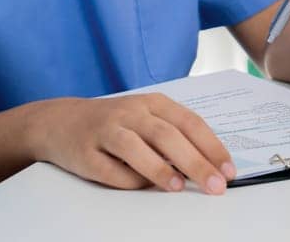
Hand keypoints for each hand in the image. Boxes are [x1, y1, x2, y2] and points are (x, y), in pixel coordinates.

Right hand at [26, 94, 233, 194]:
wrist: (60, 121)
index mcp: (153, 103)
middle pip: (168, 135)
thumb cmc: (115, 124)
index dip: (212, 147)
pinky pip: (110, 169)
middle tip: (215, 185)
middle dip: (196, 162)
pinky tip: (143, 186)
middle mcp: (131, 112)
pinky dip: (128, 180)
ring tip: (178, 187)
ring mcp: (106, 130)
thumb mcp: (147, 120)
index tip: (228, 170)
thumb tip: (208, 166)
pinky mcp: (85, 151)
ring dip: (160, 168)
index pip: (190, 123)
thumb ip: (175, 138)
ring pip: (136, 147)